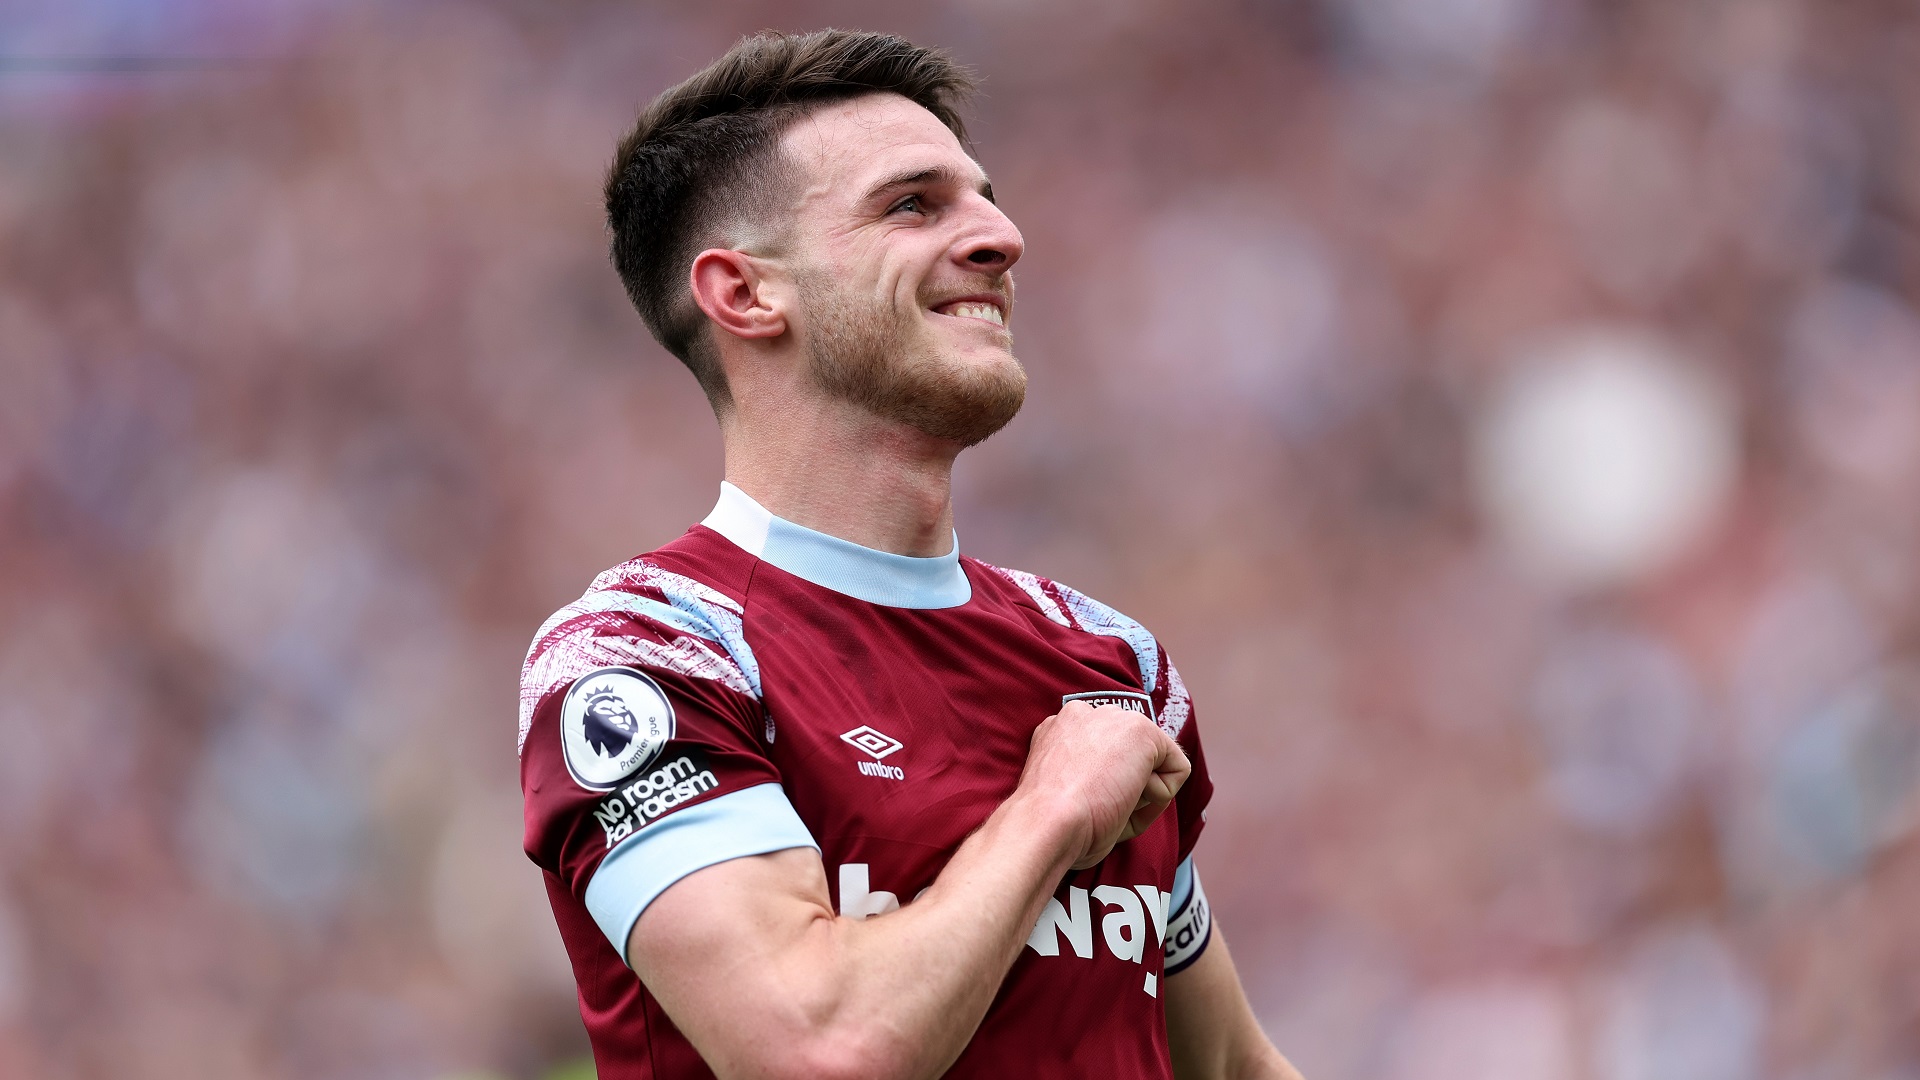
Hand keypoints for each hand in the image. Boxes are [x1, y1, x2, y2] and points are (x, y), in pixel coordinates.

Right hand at [1019, 701, 1190, 869]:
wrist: (1047, 821)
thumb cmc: (1051, 822)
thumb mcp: (1060, 788)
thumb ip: (1088, 775)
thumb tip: (1131, 786)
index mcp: (1057, 730)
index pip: (1102, 755)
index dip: (1104, 787)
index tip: (1088, 805)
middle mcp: (1083, 715)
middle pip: (1127, 756)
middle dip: (1125, 785)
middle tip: (1100, 807)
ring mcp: (1114, 719)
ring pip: (1151, 763)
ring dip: (1139, 792)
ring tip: (1109, 804)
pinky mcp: (1142, 731)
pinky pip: (1177, 769)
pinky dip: (1161, 796)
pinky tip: (1127, 799)